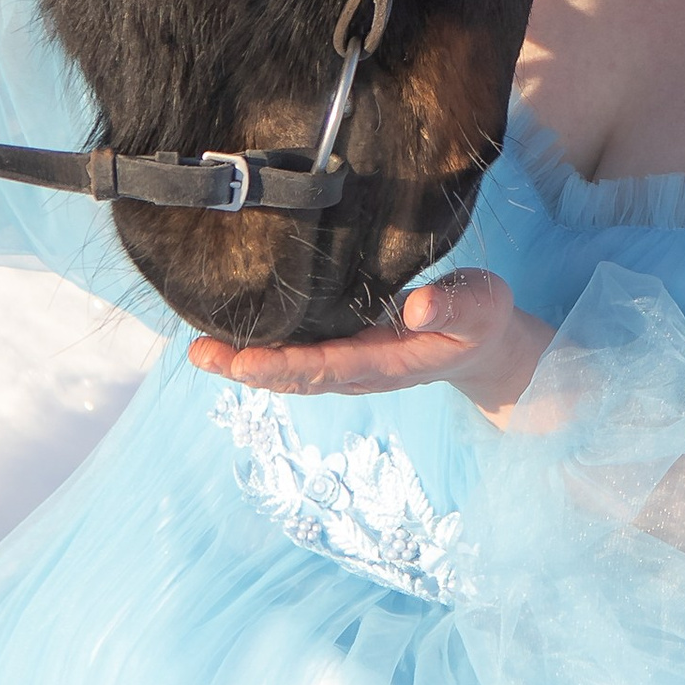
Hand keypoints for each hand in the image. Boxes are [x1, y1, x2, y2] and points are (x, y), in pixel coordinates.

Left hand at [193, 270, 552, 420]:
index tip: (242, 362)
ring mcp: (351, 364)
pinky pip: (298, 357)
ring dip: (244, 365)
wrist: (485, 344)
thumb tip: (414, 308)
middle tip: (199, 353)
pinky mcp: (345, 351)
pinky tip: (235, 339)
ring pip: (291, 372)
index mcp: (388, 362)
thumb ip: (452, 306)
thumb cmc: (482, 321)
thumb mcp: (481, 307)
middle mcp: (362, 370)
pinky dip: (264, 353)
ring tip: (200, 350)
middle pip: (296, 377)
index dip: (283, 366)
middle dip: (246, 368)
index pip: (328, 367)